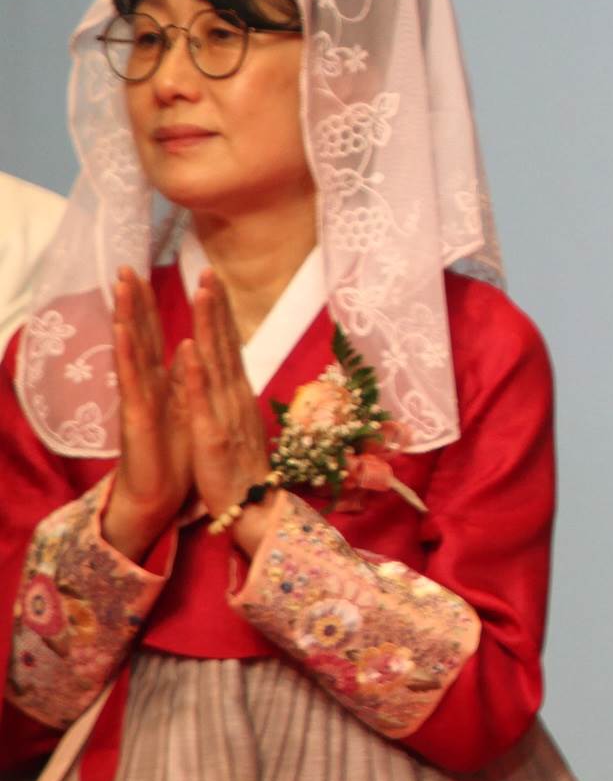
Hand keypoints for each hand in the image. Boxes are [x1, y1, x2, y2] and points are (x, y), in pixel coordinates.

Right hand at [102, 268, 189, 561]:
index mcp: (165, 382)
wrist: (161, 495)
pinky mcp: (136, 416)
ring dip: (126, 317)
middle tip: (125, 266)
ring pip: (132, 350)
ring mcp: (139, 399)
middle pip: (141, 335)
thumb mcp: (190, 409)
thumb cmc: (177, 454)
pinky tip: (123, 331)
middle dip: (134, 301)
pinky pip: (132, 380)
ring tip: (121, 287)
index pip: (159, 335)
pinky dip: (128, 354)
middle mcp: (148, 386)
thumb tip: (195, 353)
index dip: (155, 306)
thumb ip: (188, 381)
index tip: (149, 274)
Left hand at [179, 274, 275, 553]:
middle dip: (216, 306)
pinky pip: (203, 401)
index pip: (229, 345)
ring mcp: (225, 414)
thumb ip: (234, 398)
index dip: (221, 313)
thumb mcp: (240, 425)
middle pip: (225, 344)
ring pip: (216, 361)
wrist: (254, 510)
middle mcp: (236, 397)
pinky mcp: (213, 436)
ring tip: (203, 294)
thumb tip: (231, 374)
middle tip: (208, 271)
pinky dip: (197, 374)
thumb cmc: (244, 471)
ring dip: (210, 326)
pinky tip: (190, 350)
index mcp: (238, 395)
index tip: (213, 281)